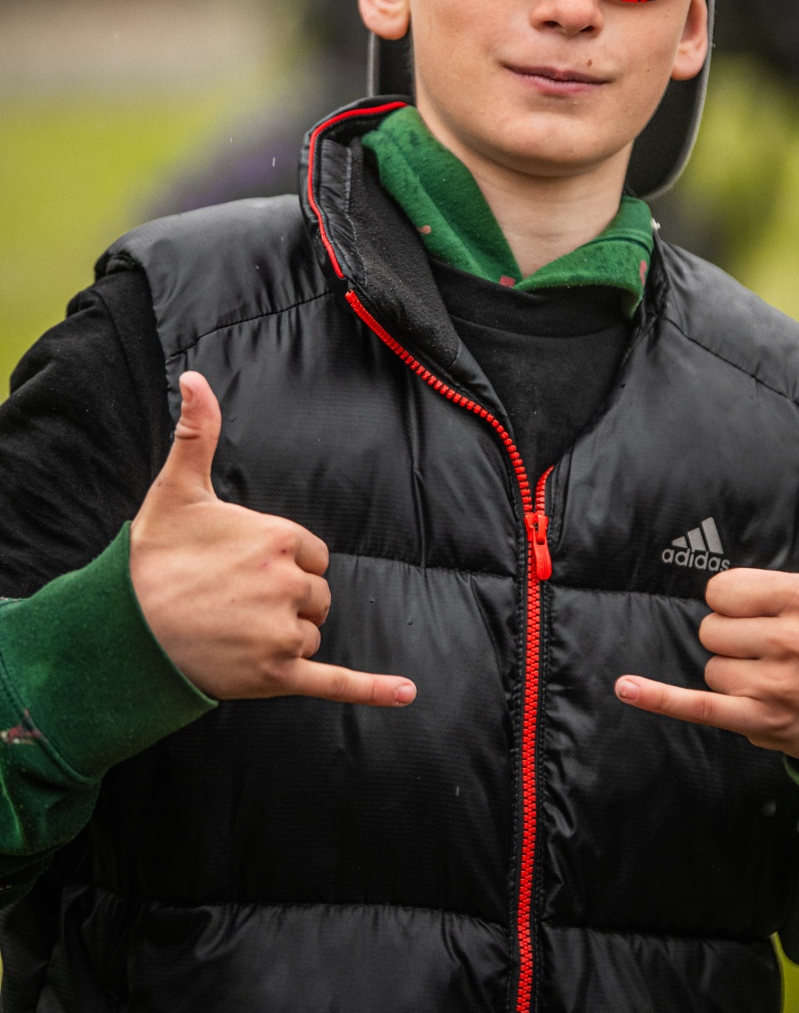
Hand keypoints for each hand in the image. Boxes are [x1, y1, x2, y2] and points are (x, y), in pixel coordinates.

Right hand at [130, 371, 416, 706]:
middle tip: (232, 602)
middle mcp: (287, 583)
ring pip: (311, 634)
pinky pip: (335, 682)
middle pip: (315, 594)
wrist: (119, 630)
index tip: (241, 569)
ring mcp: (282, 634)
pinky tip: (407, 693)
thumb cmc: (151, 557)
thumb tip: (194, 377)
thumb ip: (199, 432)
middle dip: (285, 600)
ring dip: (284, 637)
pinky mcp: (277, 678)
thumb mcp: (178, 488)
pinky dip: (373, 689)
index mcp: (276, 537)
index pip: (310, 553)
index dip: (281, 562)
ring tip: (233, 632)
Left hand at [615, 458, 798, 774]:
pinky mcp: (765, 722)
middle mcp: (790, 643)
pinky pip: (701, 707)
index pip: (723, 590)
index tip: (759, 607)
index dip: (732, 598)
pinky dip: (662, 699)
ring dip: (731, 671)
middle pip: (712, 629)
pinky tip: (626, 687)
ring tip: (773, 671)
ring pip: (711, 667)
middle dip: (732, 635)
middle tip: (770, 641)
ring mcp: (777, 687)